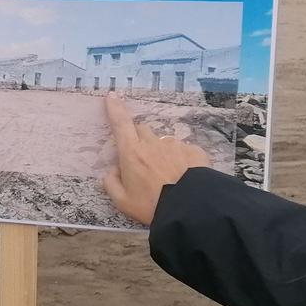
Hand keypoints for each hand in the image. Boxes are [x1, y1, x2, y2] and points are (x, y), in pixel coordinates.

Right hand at [102, 93, 211, 225]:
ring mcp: (175, 146)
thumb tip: (112, 170)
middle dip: (138, 138)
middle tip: (142, 159)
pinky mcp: (194, 152)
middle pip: (142, 130)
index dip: (114, 109)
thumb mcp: (122, 202)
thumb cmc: (152, 206)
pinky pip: (184, 150)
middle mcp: (153, 144)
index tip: (112, 96)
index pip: (120, 124)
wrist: (191, 209)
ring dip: (161, 152)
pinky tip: (184, 176)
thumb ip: (111, 183)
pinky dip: (181, 160)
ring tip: (168, 175)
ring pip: (163, 142)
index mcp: (132, 153)